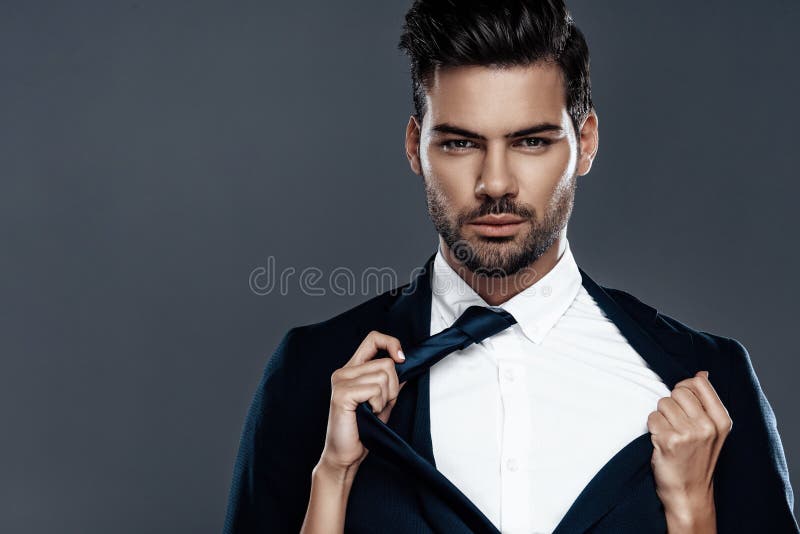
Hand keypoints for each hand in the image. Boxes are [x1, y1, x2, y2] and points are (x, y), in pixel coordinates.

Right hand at [318, 331, 407, 473]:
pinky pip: (375, 390)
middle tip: (380, 405)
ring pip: (384, 377)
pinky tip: (368, 414)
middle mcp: (344, 371)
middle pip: (387, 363)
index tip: (402, 358)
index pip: (373, 339)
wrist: (345, 456)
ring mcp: (341, 381)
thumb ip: (391, 383)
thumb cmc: (363, 431)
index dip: (392, 343)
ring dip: (386, 399)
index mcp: (352, 369)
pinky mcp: (342, 394)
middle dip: (393, 387)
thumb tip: (405, 366)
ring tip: (373, 412)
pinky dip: (378, 405)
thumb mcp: (382, 402)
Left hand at [647, 371, 731, 527]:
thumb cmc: (697, 459)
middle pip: (678, 390)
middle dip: (671, 403)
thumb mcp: (713, 431)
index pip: (699, 382)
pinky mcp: (669, 440)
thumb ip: (707, 402)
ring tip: (669, 434)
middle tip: (675, 423)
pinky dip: (652, 428)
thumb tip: (702, 373)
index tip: (683, 402)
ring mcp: (689, 433)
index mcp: (722, 420)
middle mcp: (708, 426)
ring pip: (662, 403)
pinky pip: (652, 417)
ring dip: (661, 416)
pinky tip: (661, 442)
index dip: (684, 387)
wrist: (689, 493)